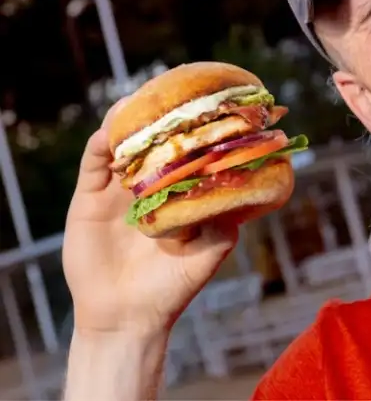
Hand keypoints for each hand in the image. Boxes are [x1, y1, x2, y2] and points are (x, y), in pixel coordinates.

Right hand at [62, 99, 238, 335]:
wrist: (126, 317)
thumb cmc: (173, 287)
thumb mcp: (209, 253)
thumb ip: (225, 224)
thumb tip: (245, 191)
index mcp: (178, 193)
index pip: (187, 151)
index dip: (196, 129)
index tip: (210, 105)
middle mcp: (150, 185)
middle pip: (155, 140)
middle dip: (162, 114)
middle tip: (172, 87)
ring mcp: (119, 190)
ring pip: (124, 144)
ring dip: (130, 121)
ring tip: (138, 100)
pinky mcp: (90, 198)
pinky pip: (93, 164)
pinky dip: (101, 144)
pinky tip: (111, 132)